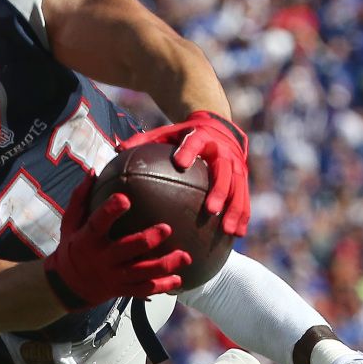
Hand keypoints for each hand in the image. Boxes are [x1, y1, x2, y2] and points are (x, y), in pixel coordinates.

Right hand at [43, 190, 190, 309]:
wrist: (69, 285)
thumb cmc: (73, 246)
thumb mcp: (70, 223)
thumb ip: (81, 198)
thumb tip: (93, 170)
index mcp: (87, 240)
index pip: (97, 224)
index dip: (110, 212)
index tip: (124, 198)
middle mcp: (101, 259)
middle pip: (126, 250)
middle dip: (147, 240)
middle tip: (167, 228)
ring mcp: (113, 277)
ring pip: (141, 273)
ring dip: (164, 265)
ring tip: (185, 256)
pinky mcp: (121, 289)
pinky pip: (144, 289)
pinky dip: (162, 285)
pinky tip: (179, 279)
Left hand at [123, 110, 250, 236]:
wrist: (218, 127)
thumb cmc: (183, 135)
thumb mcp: (165, 134)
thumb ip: (144, 141)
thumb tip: (118, 149)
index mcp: (201, 136)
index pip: (194, 142)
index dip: (188, 151)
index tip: (181, 163)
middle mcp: (222, 151)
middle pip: (223, 171)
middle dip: (219, 191)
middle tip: (210, 210)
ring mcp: (236, 165)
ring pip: (238, 188)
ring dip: (235, 210)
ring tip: (228, 231)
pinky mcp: (243, 178)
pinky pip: (244, 198)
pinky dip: (242, 216)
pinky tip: (237, 235)